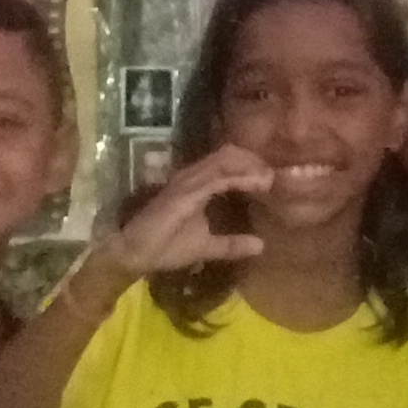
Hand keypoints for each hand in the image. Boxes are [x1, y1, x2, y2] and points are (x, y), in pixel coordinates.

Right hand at [97, 145, 272, 277]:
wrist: (134, 253)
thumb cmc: (165, 247)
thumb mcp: (206, 247)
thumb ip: (231, 244)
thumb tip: (260, 245)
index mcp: (197, 183)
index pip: (227, 161)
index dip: (250, 165)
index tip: (270, 179)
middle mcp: (193, 176)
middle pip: (230, 154)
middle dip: (254, 161)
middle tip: (273, 177)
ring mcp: (188, 181)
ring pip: (226, 160)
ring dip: (251, 167)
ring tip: (269, 179)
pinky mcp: (185, 192)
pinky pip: (218, 178)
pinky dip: (240, 178)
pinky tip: (257, 184)